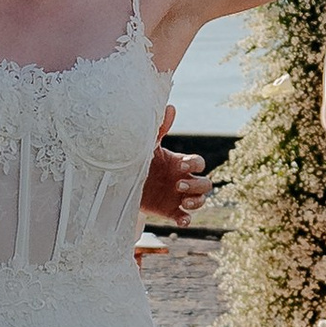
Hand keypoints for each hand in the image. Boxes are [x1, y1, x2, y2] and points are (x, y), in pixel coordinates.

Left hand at [140, 114, 209, 228]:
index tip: (180, 166)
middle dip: (197, 185)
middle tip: (178, 186)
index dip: (194, 165)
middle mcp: (183, 180)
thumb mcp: (147, 146)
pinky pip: (185, 218)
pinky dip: (187, 219)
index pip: (199, 163)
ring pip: (201, 200)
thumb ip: (160, 129)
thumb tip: (170, 107)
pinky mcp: (170, 211)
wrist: (120, 182)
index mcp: (179, 163)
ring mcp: (178, 197)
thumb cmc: (137, 160)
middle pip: (206, 184)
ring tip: (182, 201)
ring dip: (196, 202)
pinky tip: (181, 219)